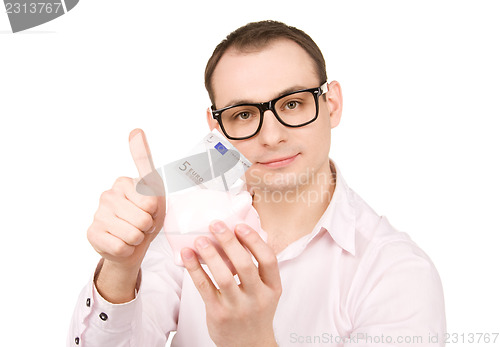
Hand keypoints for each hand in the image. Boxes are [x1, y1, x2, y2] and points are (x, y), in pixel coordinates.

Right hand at [87, 128, 165, 301]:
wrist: (134, 244)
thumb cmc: (146, 214)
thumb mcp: (154, 188)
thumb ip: (144, 160)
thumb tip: (135, 129)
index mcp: (123, 182)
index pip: (150, 201)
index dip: (155, 211)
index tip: (149, 208)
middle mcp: (107, 195)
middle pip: (143, 219)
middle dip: (147, 227)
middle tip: (141, 224)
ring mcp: (98, 215)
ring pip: (132, 235)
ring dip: (138, 239)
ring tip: (133, 233)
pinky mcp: (92, 234)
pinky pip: (121, 247)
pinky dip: (127, 250)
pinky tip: (121, 243)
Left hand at [181, 221, 281, 346]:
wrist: (249, 346)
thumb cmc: (256, 313)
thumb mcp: (267, 293)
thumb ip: (258, 270)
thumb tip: (240, 236)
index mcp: (273, 288)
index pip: (269, 260)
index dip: (254, 241)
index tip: (240, 226)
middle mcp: (258, 298)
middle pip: (245, 265)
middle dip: (229, 241)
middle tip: (215, 224)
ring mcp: (238, 307)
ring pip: (224, 276)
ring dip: (210, 254)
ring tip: (200, 239)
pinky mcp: (218, 314)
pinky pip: (205, 287)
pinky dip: (195, 269)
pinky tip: (188, 255)